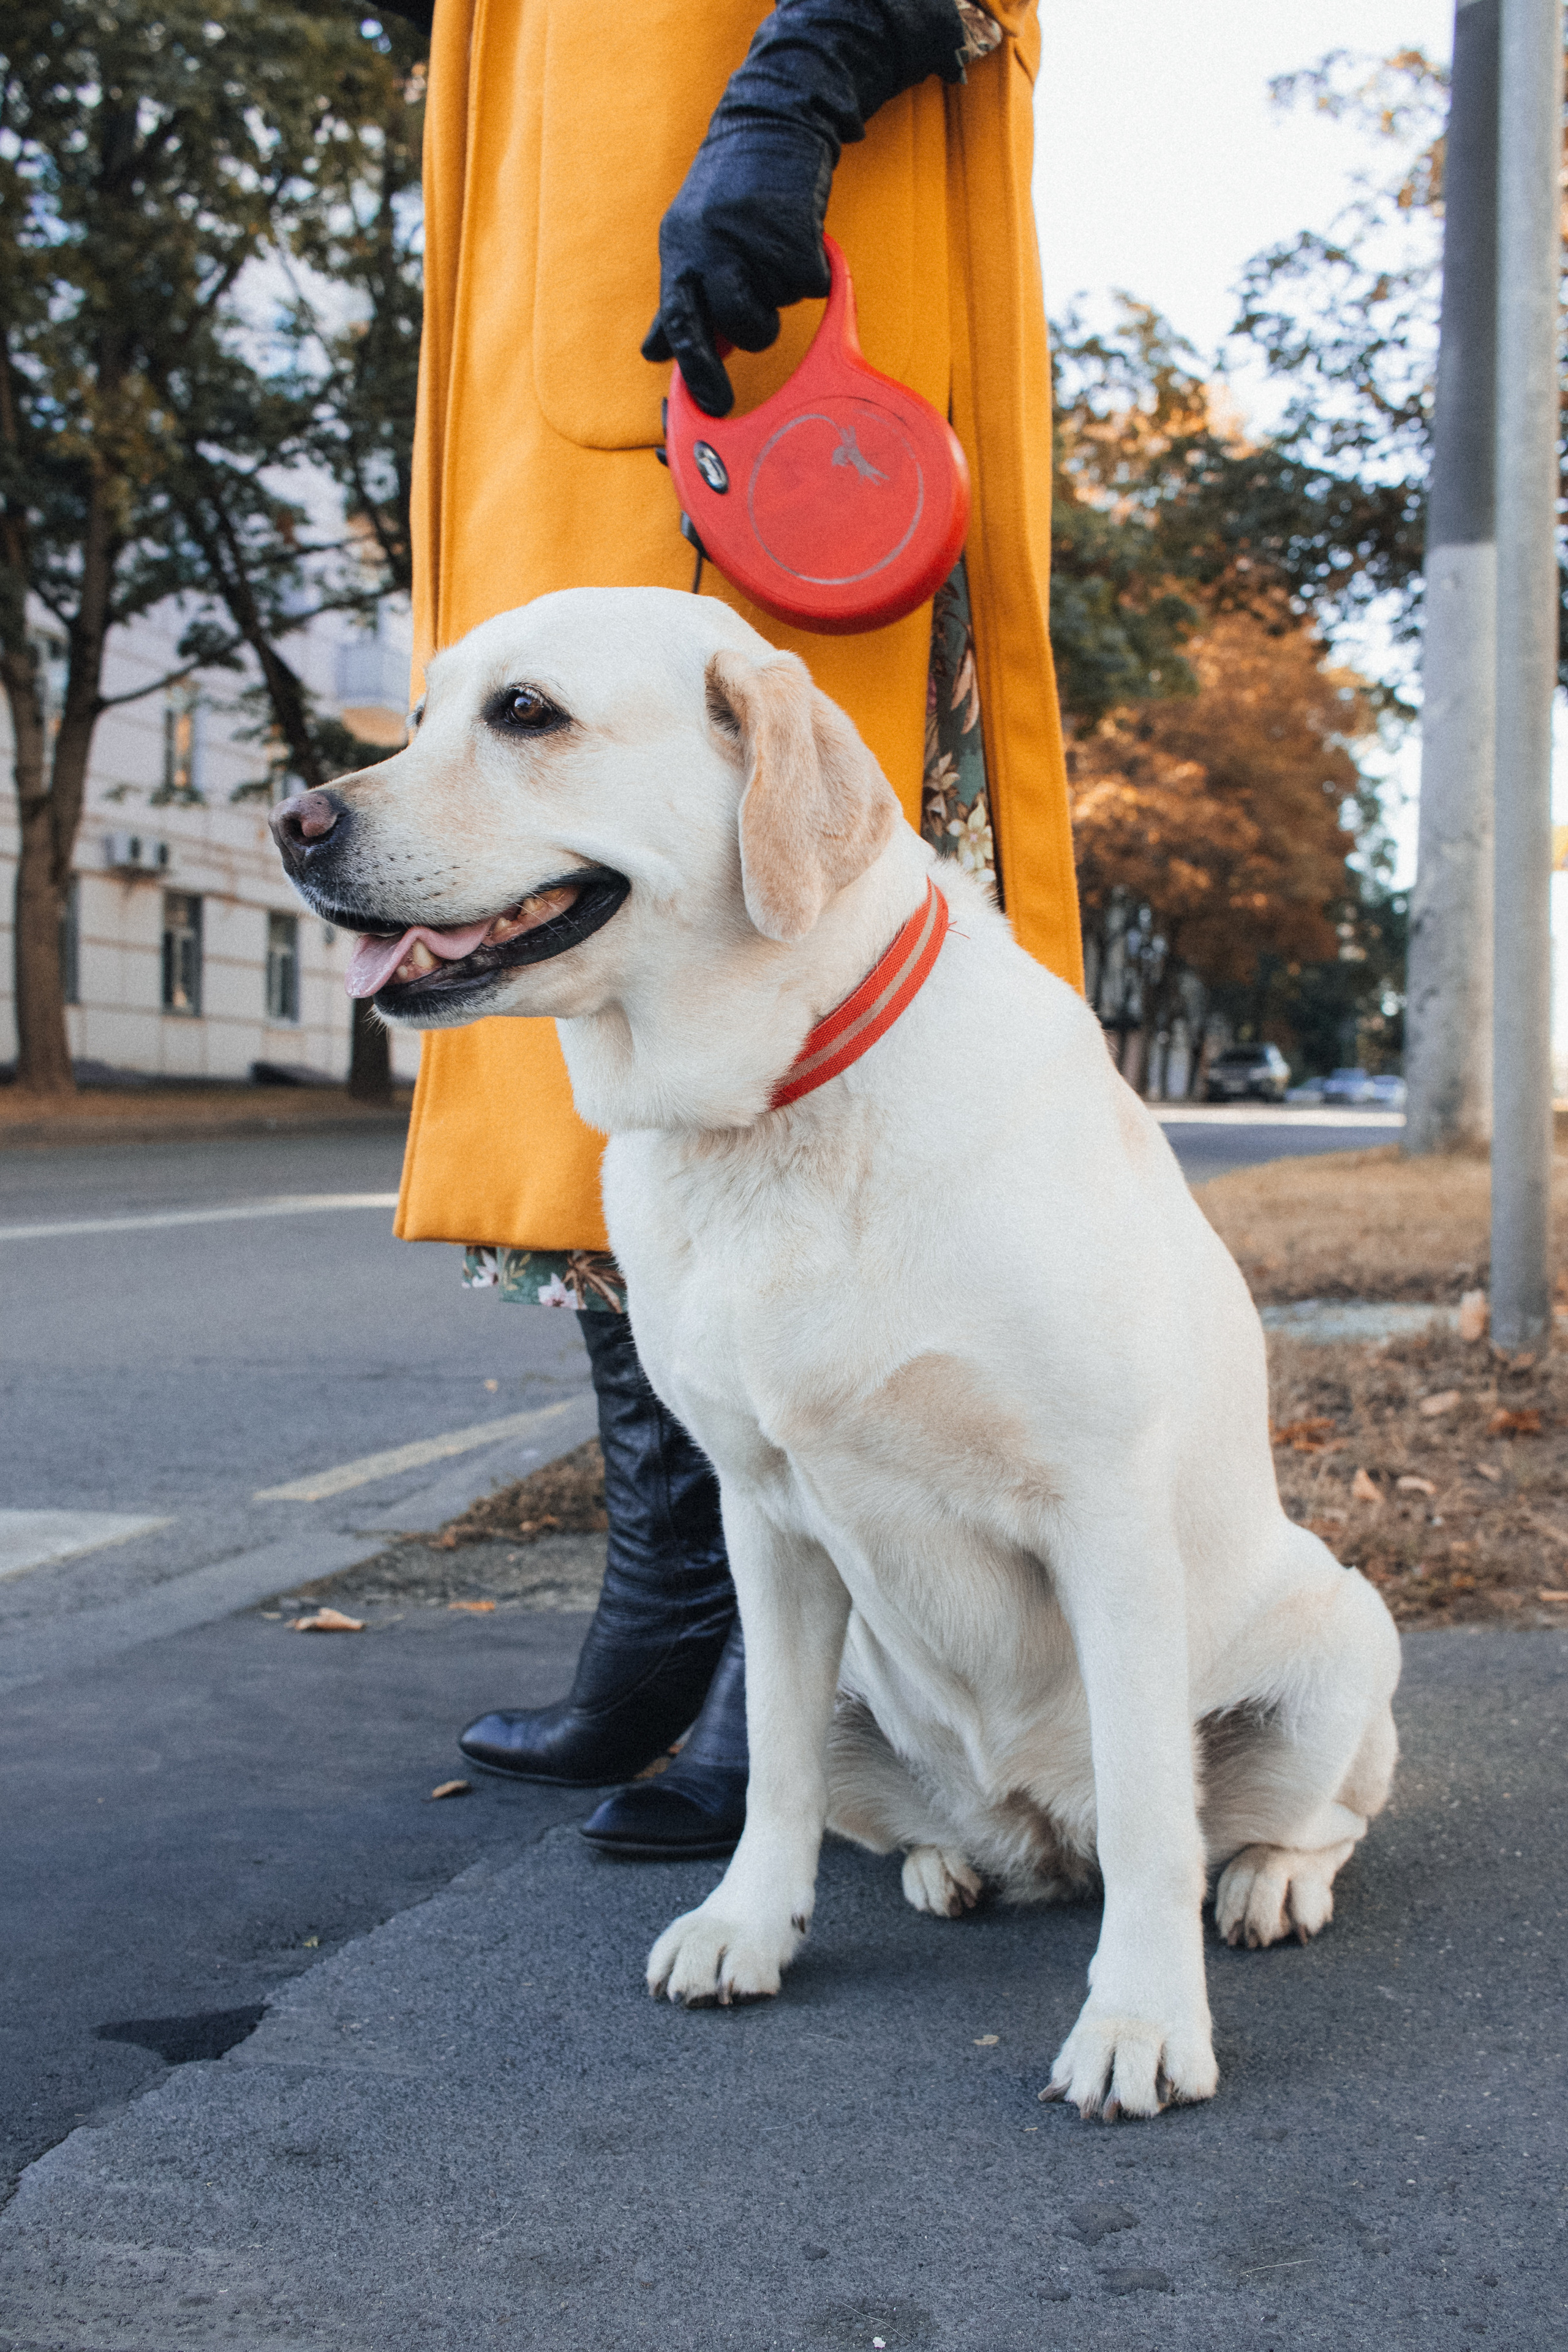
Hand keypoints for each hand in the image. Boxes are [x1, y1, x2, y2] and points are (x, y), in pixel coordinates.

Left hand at [642, 127, 832, 418]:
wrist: (769, 122)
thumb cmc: (728, 192)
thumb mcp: (688, 241)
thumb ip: (678, 300)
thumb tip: (653, 352)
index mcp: (680, 252)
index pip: (680, 324)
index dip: (697, 371)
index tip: (717, 406)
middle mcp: (710, 245)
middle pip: (740, 327)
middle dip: (757, 330)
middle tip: (762, 305)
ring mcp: (752, 237)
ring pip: (781, 306)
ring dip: (785, 290)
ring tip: (774, 248)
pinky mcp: (795, 230)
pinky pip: (812, 284)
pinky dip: (814, 269)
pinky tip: (798, 234)